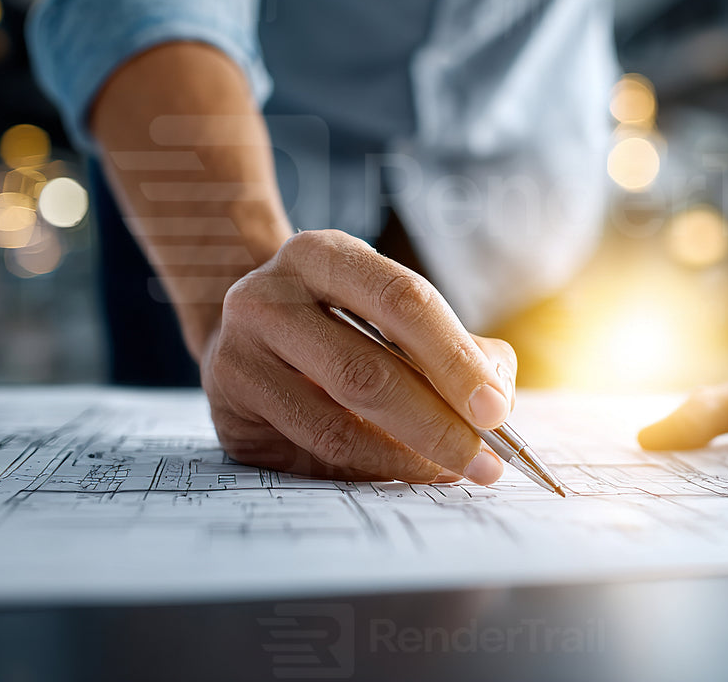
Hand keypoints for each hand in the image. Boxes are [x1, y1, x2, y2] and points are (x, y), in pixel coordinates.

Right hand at [201, 230, 517, 484]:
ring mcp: (239, 354)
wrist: (246, 331)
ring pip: (336, 422)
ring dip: (406, 458)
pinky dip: (368, 470)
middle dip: (437, 423)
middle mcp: (269, 296)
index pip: (401, 300)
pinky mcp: (229, 411)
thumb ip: (456, 346)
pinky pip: (312, 454)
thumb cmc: (341, 320)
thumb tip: (498, 398)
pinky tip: (404, 471)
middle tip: (485, 461)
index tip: (495, 409)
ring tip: (451, 471)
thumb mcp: (391, 308)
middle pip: (367, 370)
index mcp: (322, 254)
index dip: (454, 358)